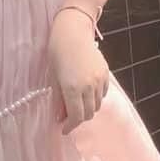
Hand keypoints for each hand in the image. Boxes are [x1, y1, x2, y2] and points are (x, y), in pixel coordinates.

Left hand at [48, 8, 109, 133]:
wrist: (73, 31)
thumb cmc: (57, 52)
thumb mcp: (54, 78)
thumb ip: (59, 100)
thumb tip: (60, 117)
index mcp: (72, 89)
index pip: (76, 117)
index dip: (70, 126)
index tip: (64, 129)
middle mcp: (88, 87)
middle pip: (88, 114)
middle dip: (78, 118)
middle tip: (68, 117)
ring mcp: (99, 80)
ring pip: (97, 105)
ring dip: (87, 108)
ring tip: (77, 103)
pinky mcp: (105, 74)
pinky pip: (103, 93)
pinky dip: (95, 97)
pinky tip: (86, 92)